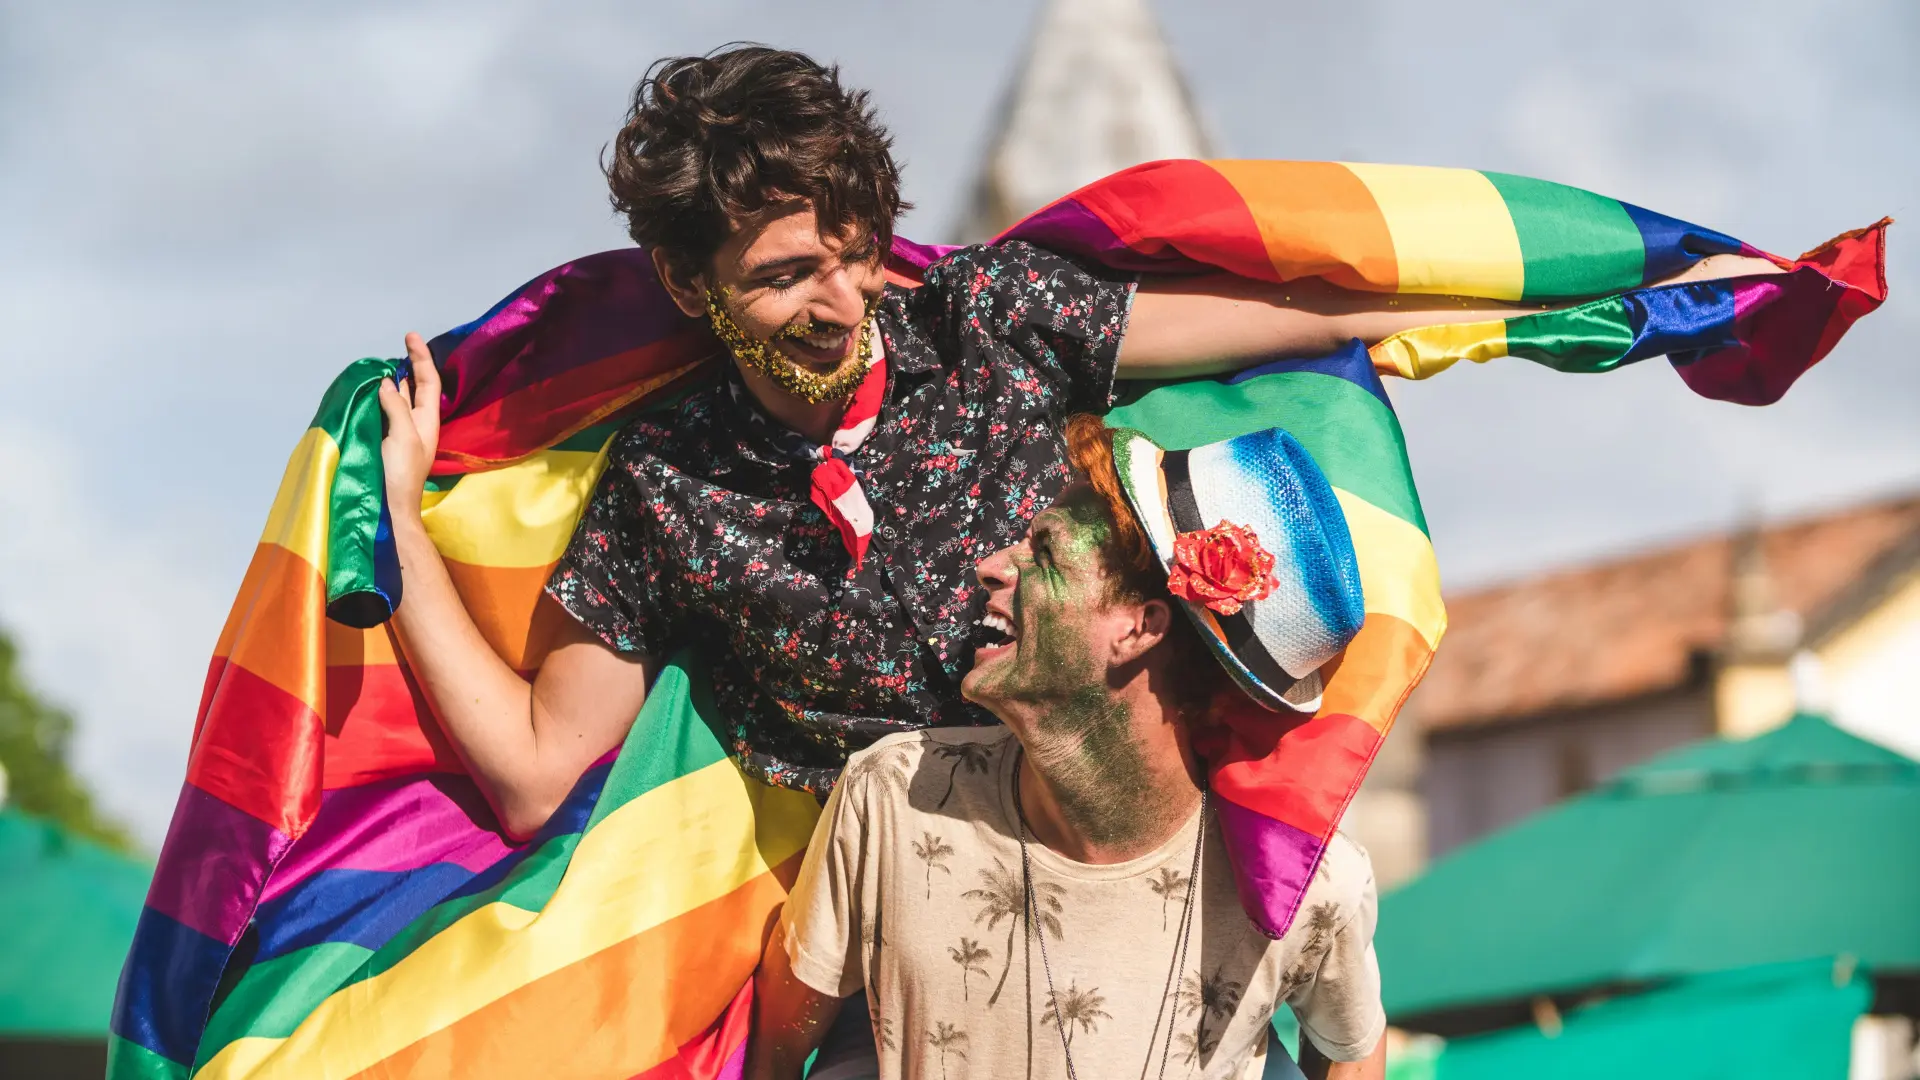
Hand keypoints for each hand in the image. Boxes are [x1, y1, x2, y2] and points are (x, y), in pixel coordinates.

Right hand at [376, 332, 441, 522]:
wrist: (394, 505)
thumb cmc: (402, 473)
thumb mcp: (403, 435)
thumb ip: (397, 406)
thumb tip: (388, 383)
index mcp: (428, 420)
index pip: (429, 381)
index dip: (422, 358)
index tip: (411, 336)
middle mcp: (419, 422)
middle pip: (419, 385)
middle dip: (413, 363)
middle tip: (403, 341)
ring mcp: (405, 430)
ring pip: (404, 396)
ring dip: (399, 377)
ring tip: (391, 359)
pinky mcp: (390, 439)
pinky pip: (390, 409)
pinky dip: (386, 394)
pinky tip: (379, 387)